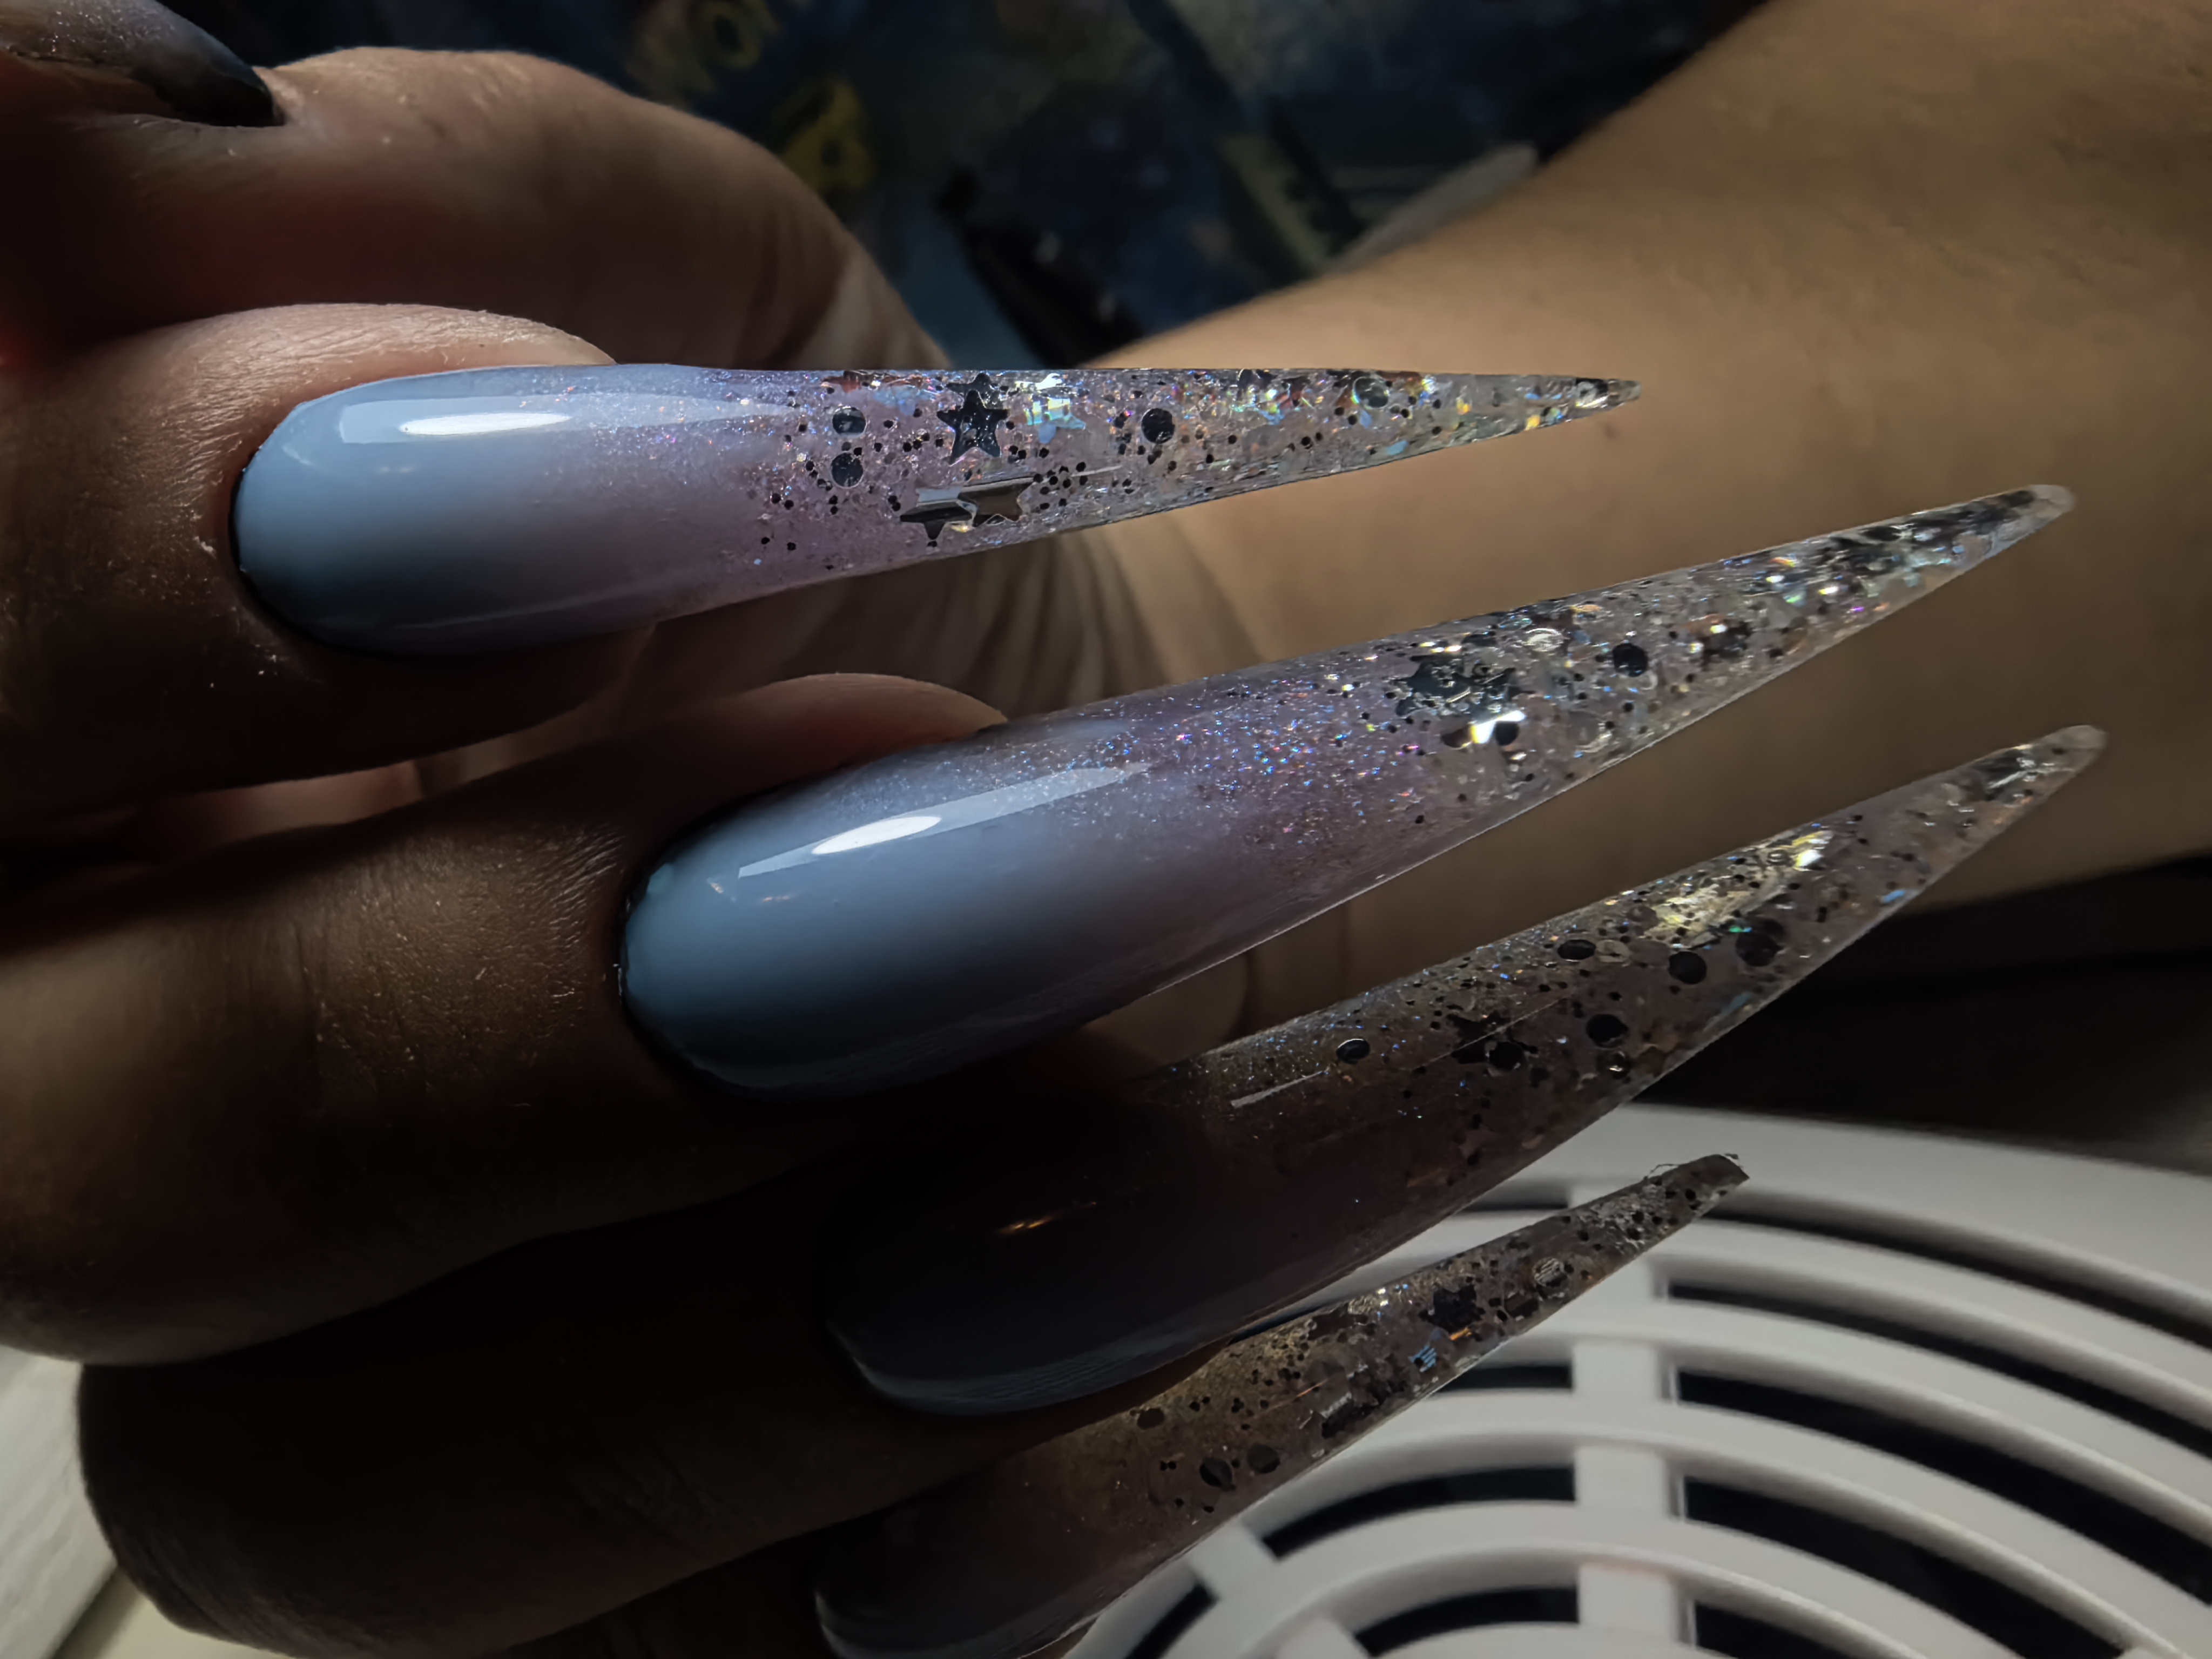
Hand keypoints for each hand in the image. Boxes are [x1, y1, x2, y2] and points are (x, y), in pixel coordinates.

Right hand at [0, 28, 1182, 1654]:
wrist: (1104, 770)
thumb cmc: (869, 529)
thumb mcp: (701, 287)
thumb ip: (435, 215)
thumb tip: (133, 130)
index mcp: (73, 749)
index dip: (70, 565)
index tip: (458, 451)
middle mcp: (116, 1106)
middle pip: (48, 1162)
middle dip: (465, 992)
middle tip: (873, 792)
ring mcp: (338, 1404)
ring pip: (338, 1498)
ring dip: (762, 1292)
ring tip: (1138, 1061)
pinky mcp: (606, 1602)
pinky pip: (690, 1658)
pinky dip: (964, 1484)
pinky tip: (1188, 1274)